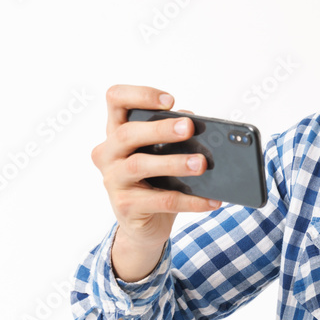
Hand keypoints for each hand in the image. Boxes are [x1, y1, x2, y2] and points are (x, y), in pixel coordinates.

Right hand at [90, 85, 217, 280]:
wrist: (145, 224)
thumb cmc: (155, 180)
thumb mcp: (163, 152)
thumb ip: (175, 134)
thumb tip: (197, 122)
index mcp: (116, 131)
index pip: (116, 100)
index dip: (139, 95)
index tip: (169, 100)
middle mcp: (108, 153)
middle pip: (128, 133)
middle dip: (160, 129)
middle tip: (189, 127)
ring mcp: (113, 180)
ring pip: (140, 166)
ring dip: (174, 163)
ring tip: (201, 164)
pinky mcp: (126, 206)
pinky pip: (161, 201)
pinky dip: (190, 200)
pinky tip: (211, 200)